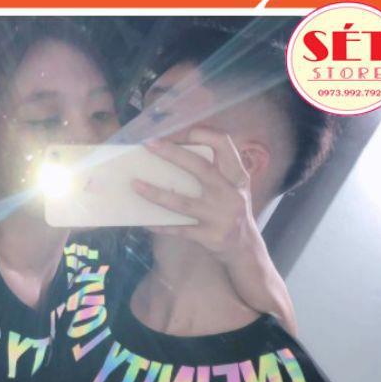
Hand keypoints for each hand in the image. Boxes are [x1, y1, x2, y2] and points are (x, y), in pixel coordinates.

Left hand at [133, 127, 297, 335]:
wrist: (245, 250)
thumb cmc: (233, 213)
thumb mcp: (235, 188)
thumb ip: (218, 170)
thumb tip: (180, 150)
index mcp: (238, 177)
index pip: (223, 144)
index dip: (202, 134)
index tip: (179, 131)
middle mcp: (231, 194)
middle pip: (200, 168)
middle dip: (173, 154)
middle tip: (149, 144)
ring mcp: (220, 217)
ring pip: (182, 202)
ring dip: (156, 193)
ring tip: (135, 184)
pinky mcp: (209, 237)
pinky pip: (178, 229)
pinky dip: (160, 225)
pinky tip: (144, 220)